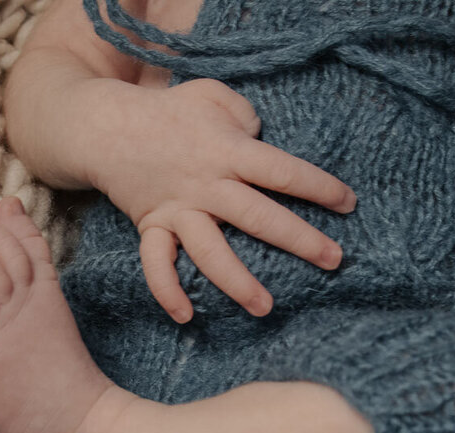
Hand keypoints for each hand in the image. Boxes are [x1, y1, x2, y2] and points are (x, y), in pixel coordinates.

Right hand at [86, 78, 356, 322]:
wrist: (106, 126)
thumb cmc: (170, 111)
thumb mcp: (212, 94)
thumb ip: (244, 114)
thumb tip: (260, 138)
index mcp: (227, 151)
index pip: (281, 170)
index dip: (318, 187)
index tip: (348, 204)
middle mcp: (206, 185)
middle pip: (257, 216)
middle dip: (299, 240)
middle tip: (334, 261)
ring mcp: (177, 210)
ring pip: (210, 252)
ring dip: (237, 282)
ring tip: (265, 308)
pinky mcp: (151, 226)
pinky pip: (156, 264)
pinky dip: (167, 291)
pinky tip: (185, 315)